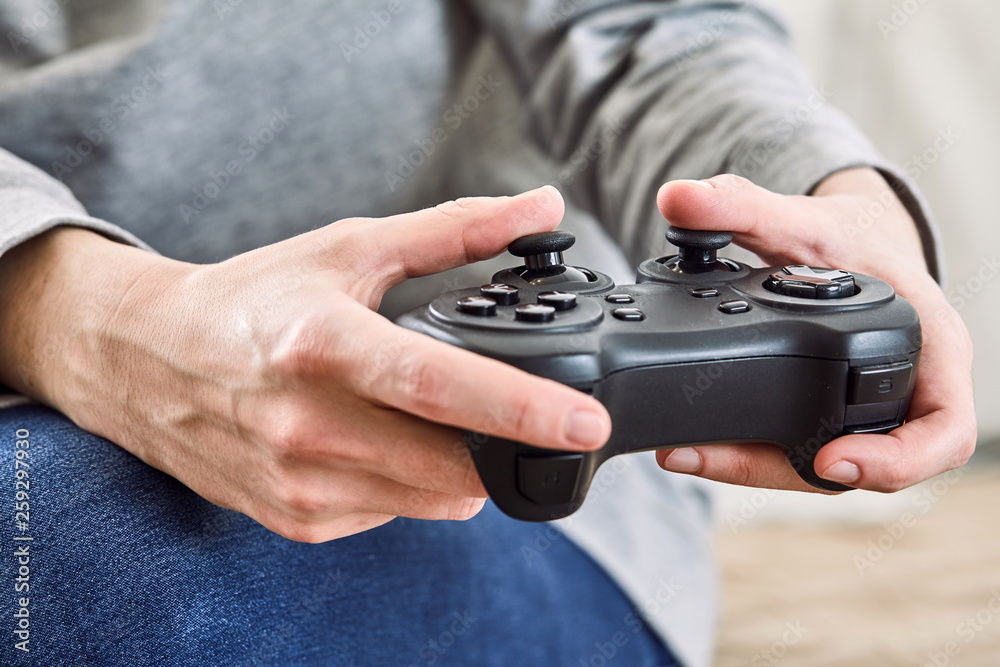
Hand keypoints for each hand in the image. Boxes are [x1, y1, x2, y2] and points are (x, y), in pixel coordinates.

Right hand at [0, 186, 610, 540]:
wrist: (147, 360)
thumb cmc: (252, 299)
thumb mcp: (348, 249)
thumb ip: (453, 231)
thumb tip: (542, 208)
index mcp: (322, 344)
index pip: (437, 387)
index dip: (521, 408)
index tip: (586, 422)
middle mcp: (306, 423)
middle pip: (447, 462)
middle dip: (509, 449)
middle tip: (539, 420)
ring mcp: (297, 481)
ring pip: (430, 499)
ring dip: (462, 467)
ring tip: (444, 421)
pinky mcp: (294, 517)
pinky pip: (390, 514)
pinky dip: (411, 484)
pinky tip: (385, 445)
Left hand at [654, 169, 975, 492]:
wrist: (853, 243)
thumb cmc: (852, 237)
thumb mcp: (805, 218)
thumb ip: (742, 205)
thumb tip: (676, 196)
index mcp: (931, 348)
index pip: (944, 430)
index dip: (898, 461)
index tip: (830, 462)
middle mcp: (908, 390)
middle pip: (868, 465)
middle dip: (788, 472)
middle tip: (711, 458)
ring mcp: (870, 411)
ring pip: (825, 467)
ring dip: (757, 469)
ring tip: (686, 454)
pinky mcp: (833, 417)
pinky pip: (800, 448)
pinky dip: (751, 453)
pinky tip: (698, 444)